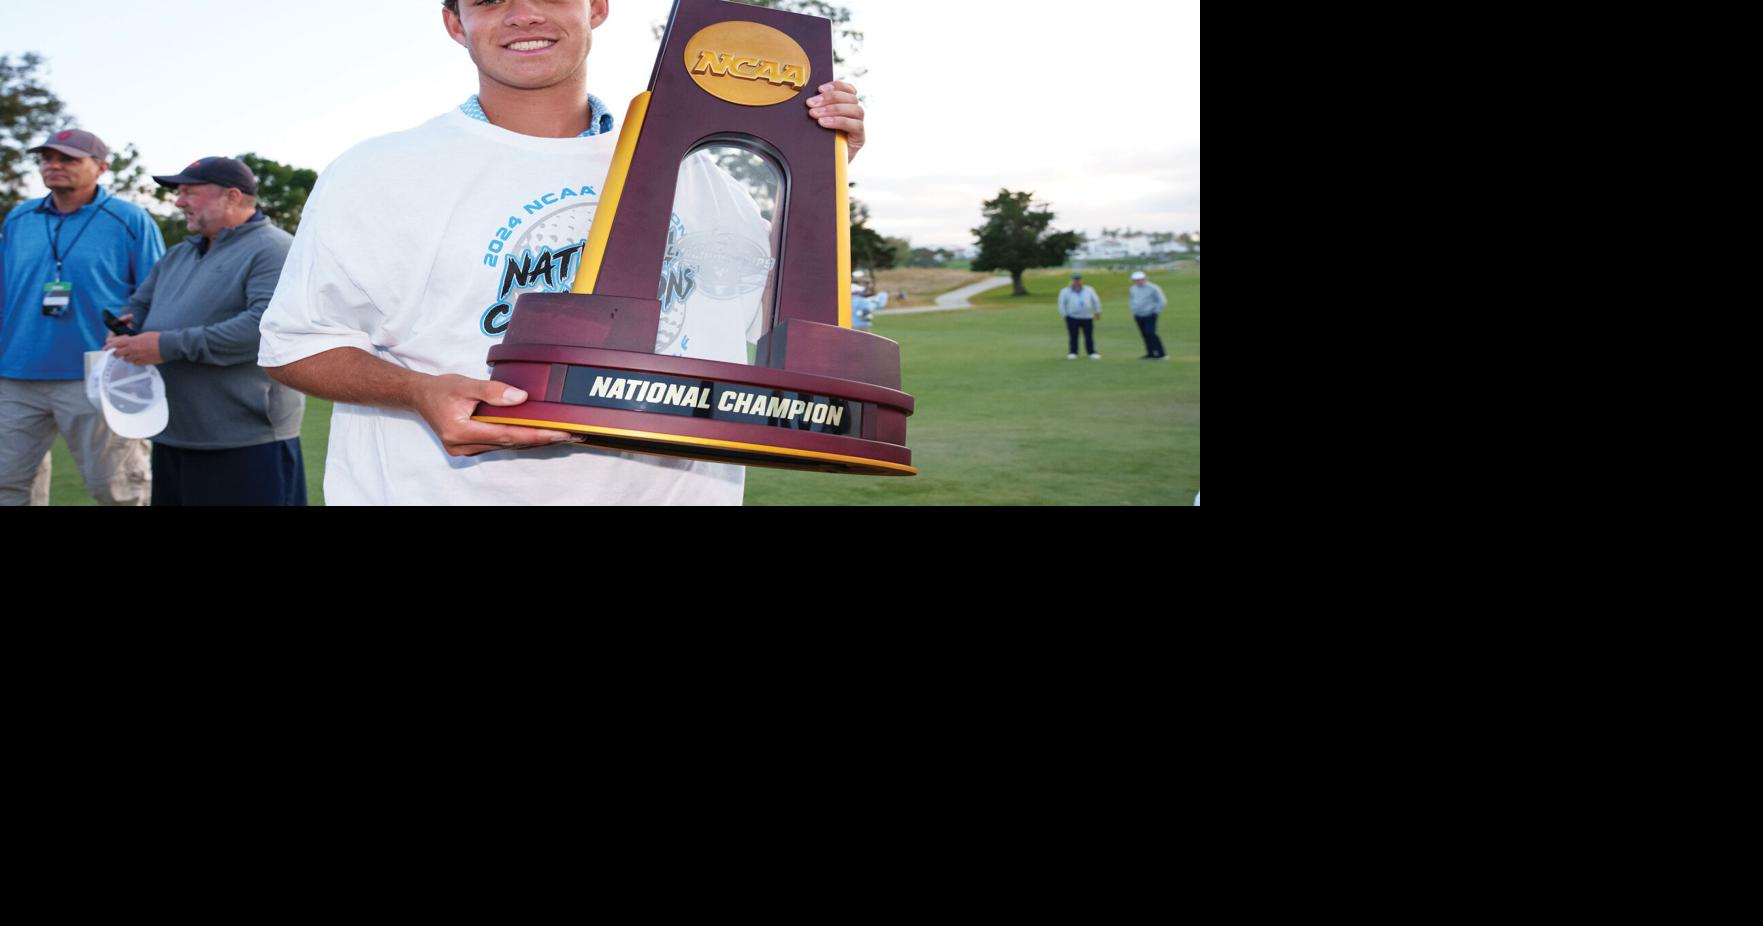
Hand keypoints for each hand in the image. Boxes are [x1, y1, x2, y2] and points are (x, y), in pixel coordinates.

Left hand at [105, 330, 162, 364]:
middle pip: (118, 354)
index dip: (109, 346)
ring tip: (131, 354)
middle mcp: (132, 350)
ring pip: (126, 359)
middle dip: (117, 353)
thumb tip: (128, 342)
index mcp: (131, 341)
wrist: (167, 345)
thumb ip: (132, 340)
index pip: (115, 344)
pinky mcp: (143, 362)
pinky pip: (135, 363)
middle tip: (118, 352)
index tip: (105, 348)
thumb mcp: (142, 335)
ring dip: (126, 357)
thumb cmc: (156, 338)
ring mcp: (138, 357)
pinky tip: (139, 358)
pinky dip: (135, 361)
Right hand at [415, 374, 580, 456]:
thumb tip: (521, 398)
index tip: (560, 433)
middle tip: (572, 434)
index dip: (536, 434)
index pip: (507, 434)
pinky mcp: (471, 448)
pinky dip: (521, 439)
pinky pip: (501, 444)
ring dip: (534, 441)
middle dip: (542, 439)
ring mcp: (467, 450)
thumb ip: (493, 391)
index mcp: (460, 431)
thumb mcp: (465, 384)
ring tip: (562, 435)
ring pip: (508, 446)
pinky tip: (539, 434)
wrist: (420, 396)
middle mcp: (464, 446)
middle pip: (511, 443)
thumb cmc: (441, 389)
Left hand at [807, 80, 864, 161]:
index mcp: (847, 107)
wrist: (824, 168)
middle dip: (829, 98)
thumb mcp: (816, 125)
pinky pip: (855, 125)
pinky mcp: (860, 139)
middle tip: (810, 104)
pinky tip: (823, 123)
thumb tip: (807, 100)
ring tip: (814, 114)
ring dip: (833, 109)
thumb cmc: (819, 143)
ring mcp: (859, 126)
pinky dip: (838, 121)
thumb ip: (817, 110)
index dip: (836, 85)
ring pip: (855, 109)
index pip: (849, 89)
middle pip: (851, 98)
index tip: (819, 88)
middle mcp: (855, 115)